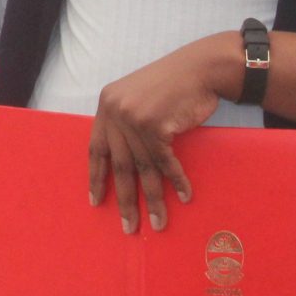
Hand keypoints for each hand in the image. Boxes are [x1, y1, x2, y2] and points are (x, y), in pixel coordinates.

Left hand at [87, 38, 232, 233]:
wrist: (199, 69)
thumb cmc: (173, 87)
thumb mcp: (138, 100)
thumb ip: (126, 124)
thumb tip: (122, 165)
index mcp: (107, 105)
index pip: (96, 148)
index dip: (96, 177)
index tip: (96, 201)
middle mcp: (115, 111)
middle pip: (120, 165)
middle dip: (125, 199)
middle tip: (129, 226)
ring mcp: (134, 118)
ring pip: (144, 169)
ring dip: (154, 199)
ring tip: (158, 223)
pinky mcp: (155, 125)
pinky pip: (166, 163)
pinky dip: (176, 182)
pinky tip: (185, 197)